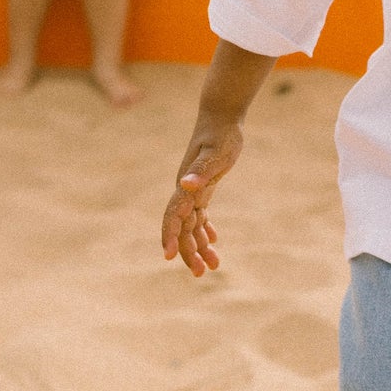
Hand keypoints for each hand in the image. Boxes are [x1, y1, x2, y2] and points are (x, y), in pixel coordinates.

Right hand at [162, 127, 243, 275]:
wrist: (221, 117)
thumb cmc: (221, 135)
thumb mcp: (216, 154)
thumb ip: (202, 171)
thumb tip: (185, 184)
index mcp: (185, 187)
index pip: (173, 217)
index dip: (170, 237)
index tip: (170, 258)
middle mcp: (185, 192)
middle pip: (181, 228)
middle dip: (189, 251)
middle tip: (202, 273)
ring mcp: (193, 191)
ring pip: (191, 225)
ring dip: (199, 246)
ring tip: (214, 266)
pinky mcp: (203, 188)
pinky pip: (200, 215)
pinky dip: (205, 230)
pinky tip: (214, 240)